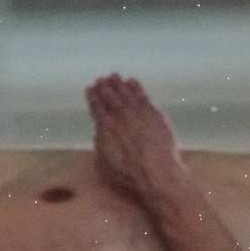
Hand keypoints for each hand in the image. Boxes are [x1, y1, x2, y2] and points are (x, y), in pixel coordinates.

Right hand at [86, 74, 185, 198]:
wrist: (158, 171)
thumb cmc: (129, 173)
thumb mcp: (103, 163)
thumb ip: (100, 143)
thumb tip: (100, 132)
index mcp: (106, 126)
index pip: (96, 106)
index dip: (93, 97)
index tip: (90, 89)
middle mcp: (121, 115)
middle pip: (111, 96)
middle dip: (105, 87)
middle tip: (102, 79)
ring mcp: (139, 112)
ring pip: (127, 93)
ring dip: (119, 84)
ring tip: (115, 77)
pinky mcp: (155, 114)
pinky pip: (143, 96)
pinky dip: (136, 87)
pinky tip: (133, 82)